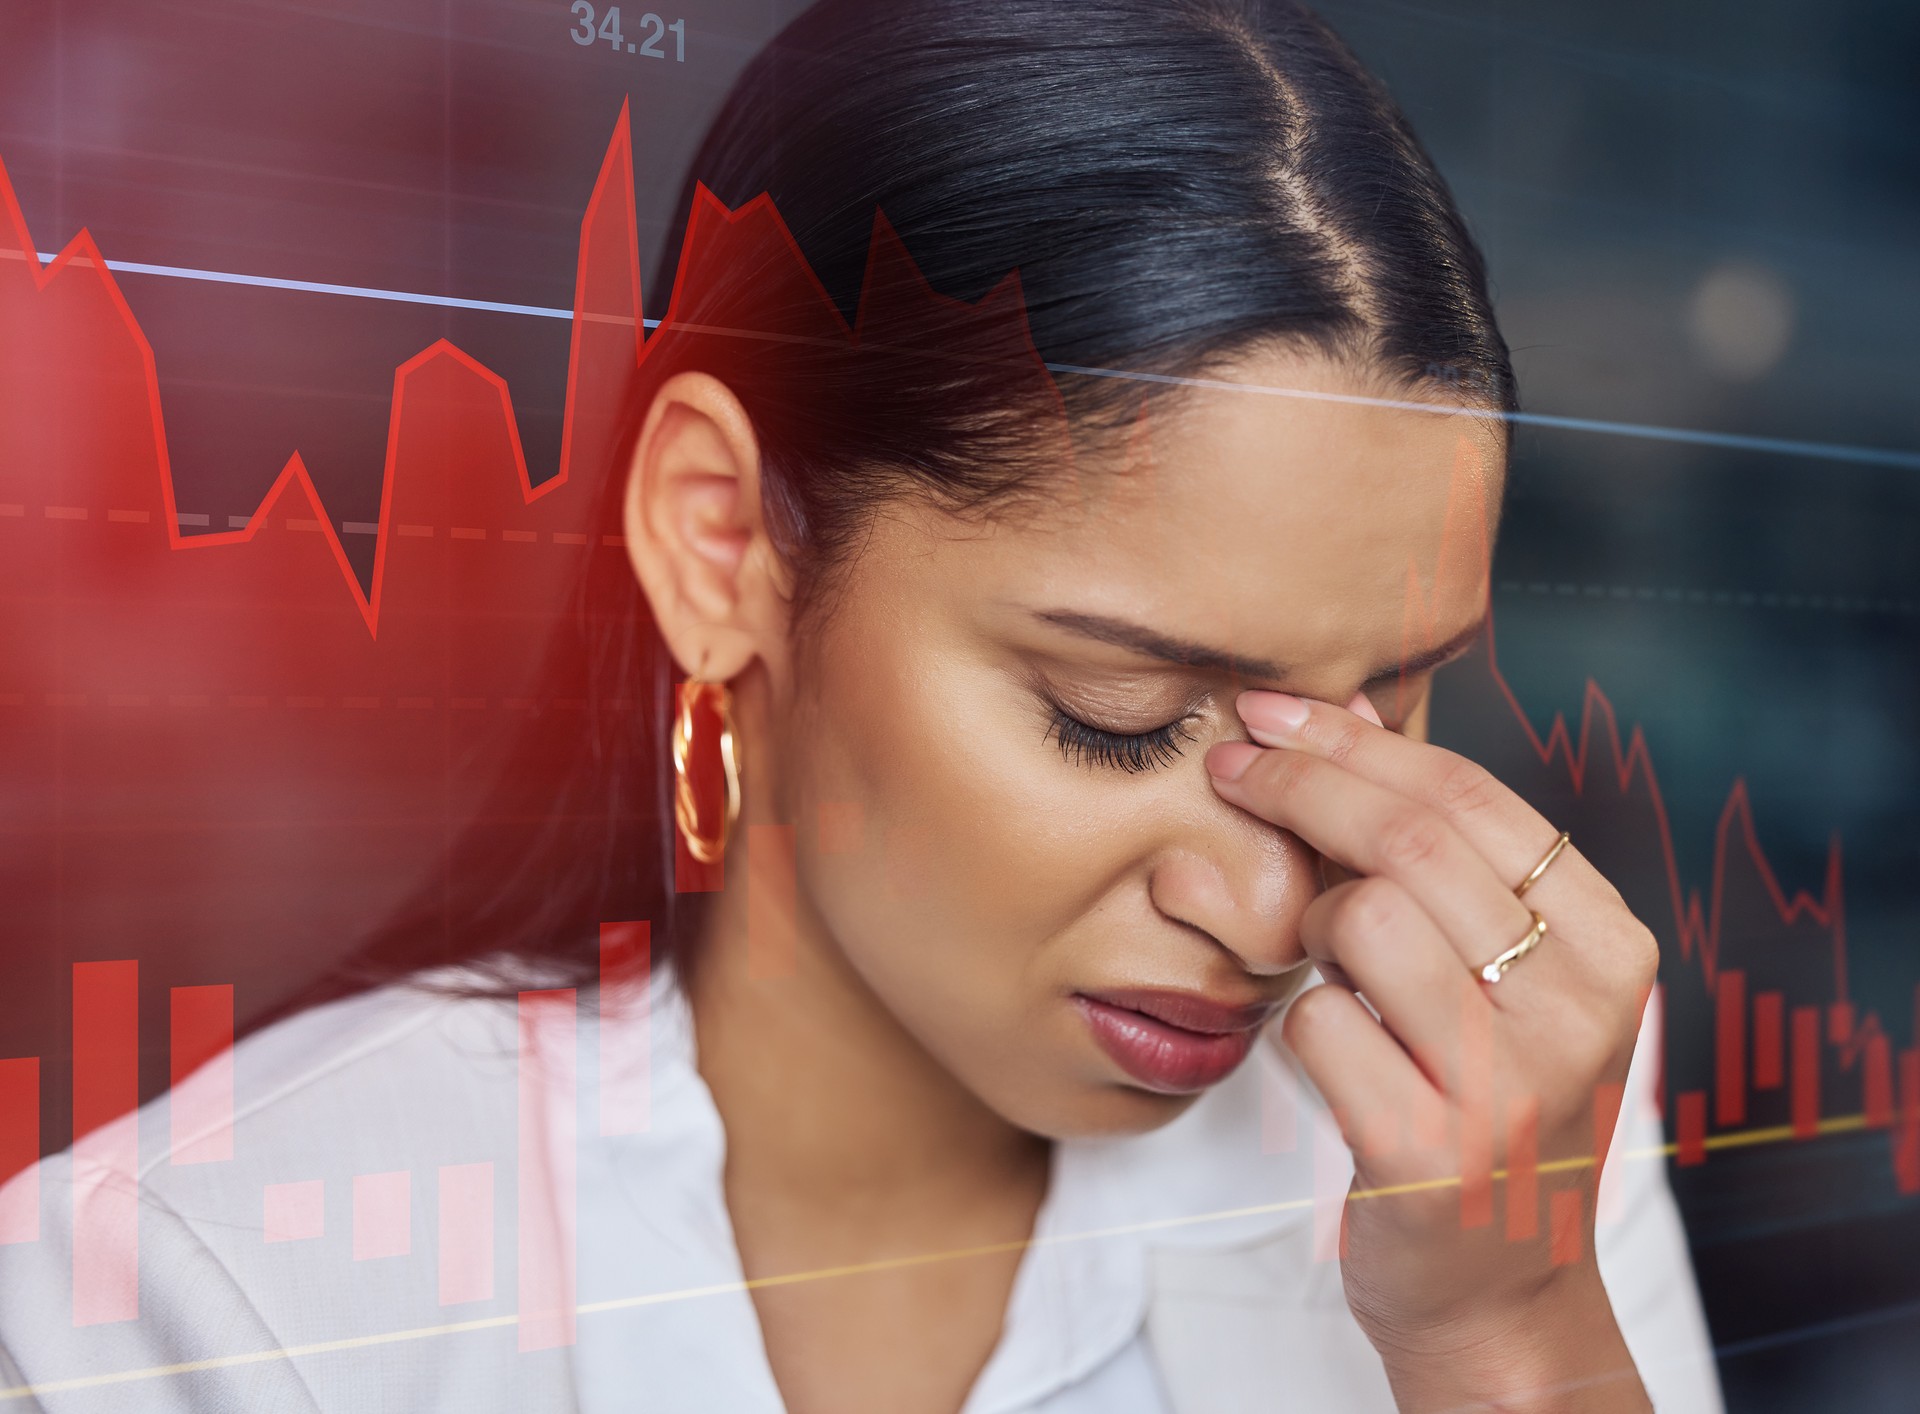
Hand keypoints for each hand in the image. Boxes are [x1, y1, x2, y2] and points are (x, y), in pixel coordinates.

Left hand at [1206, 689, 1656, 1411]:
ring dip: (1311, 921)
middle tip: (1229, 766)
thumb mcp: (1505, 978)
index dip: (1358, 740)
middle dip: (1300, 783)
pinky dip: (1298, 1021)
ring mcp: (1510, 1085)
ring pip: (1361, 915)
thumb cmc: (1487, 1105)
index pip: (1472, 796)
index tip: (1274, 712)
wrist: (1499, 1291)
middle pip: (1411, 838)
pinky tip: (1329, 1047)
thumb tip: (1352, 709)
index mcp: (1612, 946)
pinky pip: (1317, 1021)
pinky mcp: (1429, 1152)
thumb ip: (1443, 853)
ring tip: (1328, 962)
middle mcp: (1580, 1010)